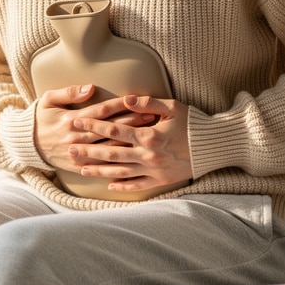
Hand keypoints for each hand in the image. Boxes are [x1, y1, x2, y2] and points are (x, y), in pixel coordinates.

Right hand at [34, 85, 154, 172]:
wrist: (27, 144)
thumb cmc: (40, 118)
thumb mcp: (49, 99)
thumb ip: (70, 92)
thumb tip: (91, 87)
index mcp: (70, 120)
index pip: (101, 111)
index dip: (121, 105)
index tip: (137, 100)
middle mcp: (76, 137)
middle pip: (110, 130)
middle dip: (132, 122)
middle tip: (151, 116)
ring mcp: (78, 153)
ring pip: (109, 147)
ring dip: (130, 141)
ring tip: (148, 135)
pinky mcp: (78, 165)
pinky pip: (101, 165)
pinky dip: (118, 161)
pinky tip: (133, 158)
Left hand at [68, 95, 191, 192]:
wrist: (215, 146)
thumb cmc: (194, 123)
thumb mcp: (172, 107)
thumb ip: (147, 103)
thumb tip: (126, 98)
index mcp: (149, 135)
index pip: (114, 130)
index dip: (94, 126)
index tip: (77, 123)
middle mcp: (148, 155)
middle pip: (111, 154)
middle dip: (88, 151)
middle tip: (69, 149)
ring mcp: (153, 170)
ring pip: (119, 172)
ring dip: (98, 171)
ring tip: (81, 169)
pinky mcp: (161, 181)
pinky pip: (137, 185)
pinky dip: (122, 186)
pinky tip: (108, 185)